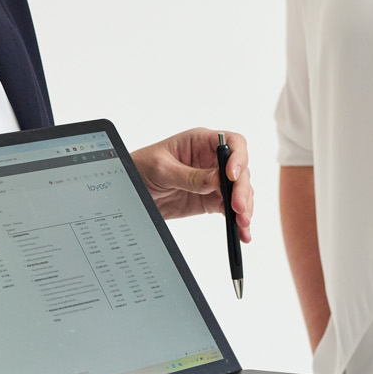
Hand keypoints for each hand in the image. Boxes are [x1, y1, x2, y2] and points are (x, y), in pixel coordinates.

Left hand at [131, 130, 252, 238]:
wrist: (127, 192)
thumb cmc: (141, 168)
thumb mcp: (162, 169)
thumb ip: (189, 176)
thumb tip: (216, 180)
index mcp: (200, 142)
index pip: (232, 143)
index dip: (238, 158)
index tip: (232, 176)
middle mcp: (211, 159)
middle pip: (240, 170)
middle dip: (242, 189)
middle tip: (238, 208)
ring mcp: (212, 181)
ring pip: (239, 191)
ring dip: (244, 207)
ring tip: (242, 224)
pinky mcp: (209, 200)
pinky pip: (229, 209)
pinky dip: (237, 221)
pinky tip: (242, 231)